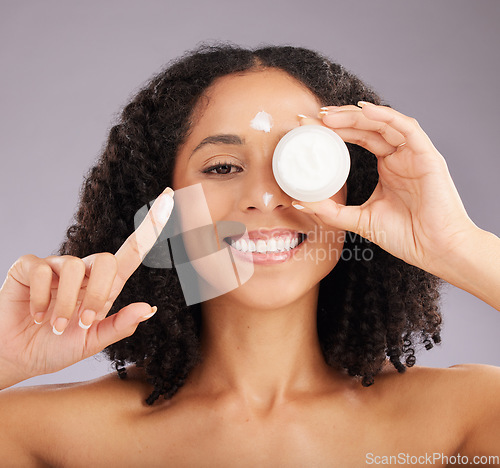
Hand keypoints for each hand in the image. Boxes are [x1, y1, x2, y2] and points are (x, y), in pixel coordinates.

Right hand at [0, 187, 173, 387]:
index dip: (151, 225)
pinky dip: (40, 299)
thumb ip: (119, 326)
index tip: (169, 197)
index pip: (133, 251)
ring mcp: (56, 267)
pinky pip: (42, 270)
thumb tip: (151, 308)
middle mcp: (84, 272)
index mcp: (105, 286)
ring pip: (75, 266)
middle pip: (107, 260)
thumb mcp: (92, 342)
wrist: (15, 357)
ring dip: (66, 304)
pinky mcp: (29, 267)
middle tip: (82, 323)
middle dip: (97, 294)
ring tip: (55, 326)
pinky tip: (35, 315)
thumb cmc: (55, 347)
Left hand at [296, 103, 477, 274]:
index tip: (308, 128)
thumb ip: (331, 211)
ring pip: (383, 123)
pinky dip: (386, 117)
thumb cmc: (405, 236)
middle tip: (313, 117)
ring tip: (329, 115)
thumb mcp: (359, 220)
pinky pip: (407, 128)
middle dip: (339, 119)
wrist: (435, 250)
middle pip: (367, 127)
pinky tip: (363, 111)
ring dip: (355, 116)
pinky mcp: (428, 156)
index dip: (335, 131)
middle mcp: (400, 156)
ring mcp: (414, 154)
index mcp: (387, 166)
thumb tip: (299, 203)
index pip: (358, 138)